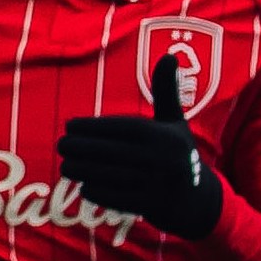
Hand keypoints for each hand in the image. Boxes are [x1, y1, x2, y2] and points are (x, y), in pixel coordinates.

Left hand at [58, 53, 222, 238]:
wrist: (199, 201)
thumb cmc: (178, 154)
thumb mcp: (175, 123)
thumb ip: (167, 92)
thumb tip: (168, 54)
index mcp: (165, 136)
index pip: (121, 128)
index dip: (92, 126)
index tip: (69, 125)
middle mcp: (162, 159)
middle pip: (111, 152)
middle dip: (81, 148)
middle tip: (60, 145)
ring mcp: (157, 184)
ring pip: (109, 175)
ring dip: (82, 171)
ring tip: (65, 166)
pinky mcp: (150, 206)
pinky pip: (115, 198)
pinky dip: (96, 191)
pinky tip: (84, 186)